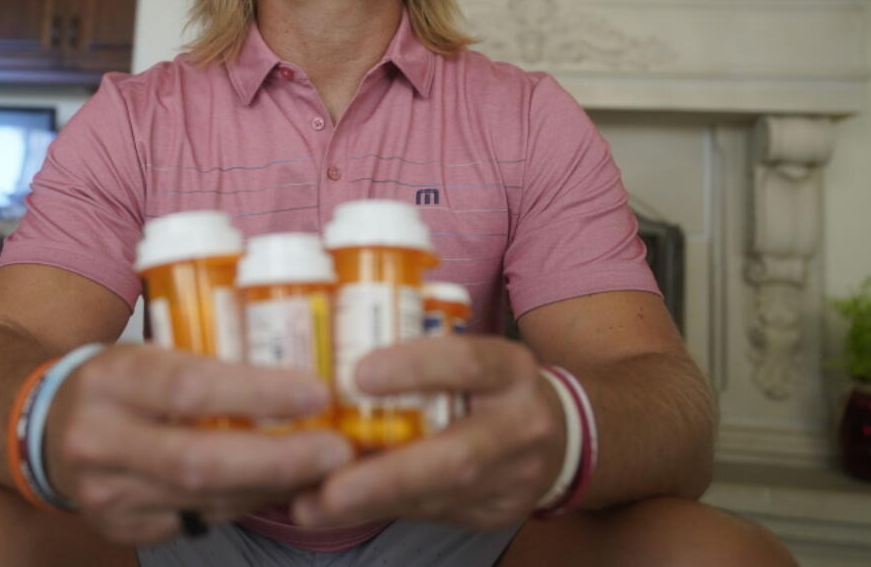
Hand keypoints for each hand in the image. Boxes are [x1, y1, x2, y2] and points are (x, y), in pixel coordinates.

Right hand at [44, 344, 354, 544]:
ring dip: (273, 484)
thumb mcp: (146, 350)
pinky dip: (248, 502)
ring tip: (326, 469)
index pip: (189, 388)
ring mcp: (106, 493)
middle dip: (278, 458)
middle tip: (337, 450)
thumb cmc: (115, 380)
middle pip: (199, 459)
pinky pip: (200, 519)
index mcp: (110, 379)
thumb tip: (299, 368)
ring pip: (205, 498)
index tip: (317, 391)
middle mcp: (100, 439)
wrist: (39, 430)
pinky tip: (282, 486)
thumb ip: (206, 360)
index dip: (257, 393)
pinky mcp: (120, 527)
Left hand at [290, 336, 565, 529]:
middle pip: (457, 456)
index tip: (357, 375)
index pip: (465, 363)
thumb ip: (416, 357)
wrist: (558, 435)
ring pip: (440, 496)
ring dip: (371, 502)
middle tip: (329, 487)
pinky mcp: (497, 512)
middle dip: (388, 476)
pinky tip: (335, 510)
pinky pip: (433, 514)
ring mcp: (515, 476)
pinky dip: (379, 510)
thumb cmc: (487, 385)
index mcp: (509, 369)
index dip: (413, 369)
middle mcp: (521, 424)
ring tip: (312, 504)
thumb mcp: (469, 356)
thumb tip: (329, 360)